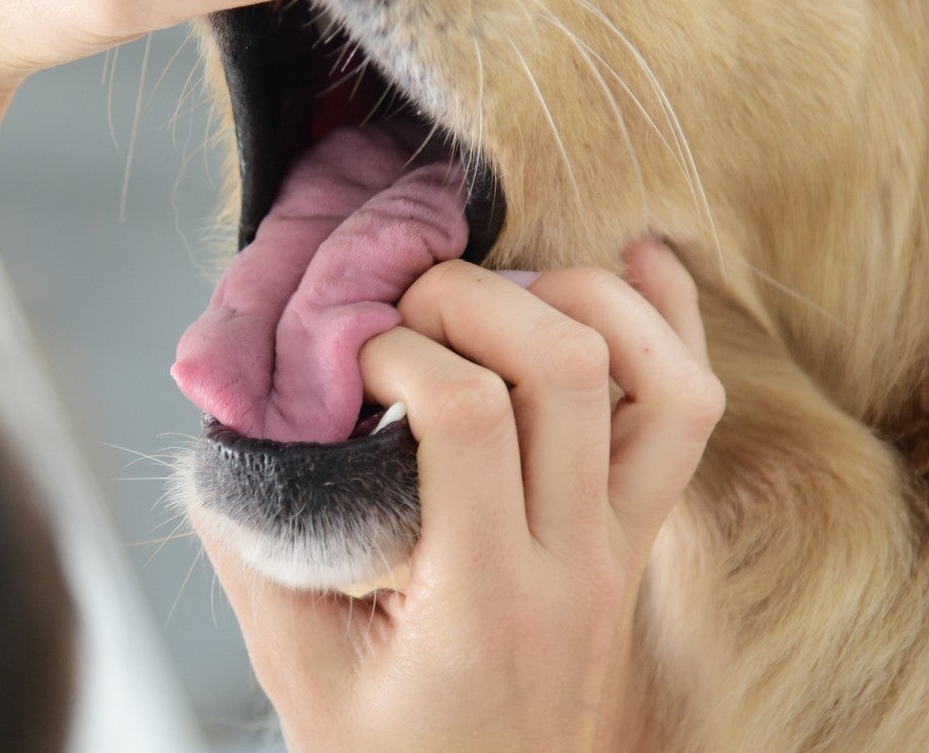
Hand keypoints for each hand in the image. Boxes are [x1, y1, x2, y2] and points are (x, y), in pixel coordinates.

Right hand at [201, 240, 722, 752]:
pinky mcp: (636, 541)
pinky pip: (689, 413)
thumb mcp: (297, 668)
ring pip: (665, 381)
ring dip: (586, 301)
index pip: (472, 411)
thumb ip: (257, 545)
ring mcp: (621, 550)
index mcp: (482, 600)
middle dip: (477, 296)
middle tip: (409, 309)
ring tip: (501, 289)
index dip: (401, 348)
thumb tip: (240, 422)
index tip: (350, 359)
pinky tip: (631, 260)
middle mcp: (574, 565)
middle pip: (569, 367)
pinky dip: (670, 322)